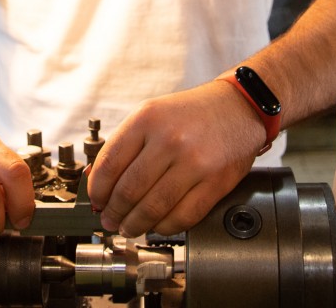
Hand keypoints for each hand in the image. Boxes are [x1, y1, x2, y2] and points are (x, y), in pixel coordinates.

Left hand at [86, 80, 265, 236]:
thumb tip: (97, 179)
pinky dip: (165, 226)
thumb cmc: (193, 113)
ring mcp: (194, 162)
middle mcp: (169, 139)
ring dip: (135, 224)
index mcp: (147, 119)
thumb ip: (124, 144)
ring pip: (153, 208)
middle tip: (109, 220)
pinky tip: (158, 224)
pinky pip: (183, 216)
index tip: (95, 201)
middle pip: (128, 190)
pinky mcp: (216, 182)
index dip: (96, 190)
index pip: (109, 164)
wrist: (239, 107)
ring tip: (129, 227)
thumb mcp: (152, 114)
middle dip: (113, 212)